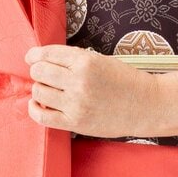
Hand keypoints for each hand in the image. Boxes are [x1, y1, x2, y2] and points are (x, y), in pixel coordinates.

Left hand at [24, 44, 157, 138]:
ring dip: (40, 88)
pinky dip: (35, 108)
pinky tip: (38, 103)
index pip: (48, 54)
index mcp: (85, 61)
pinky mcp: (75, 122)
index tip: (32, 57)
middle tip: (44, 73)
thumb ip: (74, 60)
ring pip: (39, 91)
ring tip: (49, 88)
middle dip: (38, 70)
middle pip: (39, 71)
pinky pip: (42, 116)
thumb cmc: (124, 80)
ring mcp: (76, 103)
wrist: (146, 105)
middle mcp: (78, 81)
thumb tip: (42, 61)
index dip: (35, 54)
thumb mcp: (100, 60)